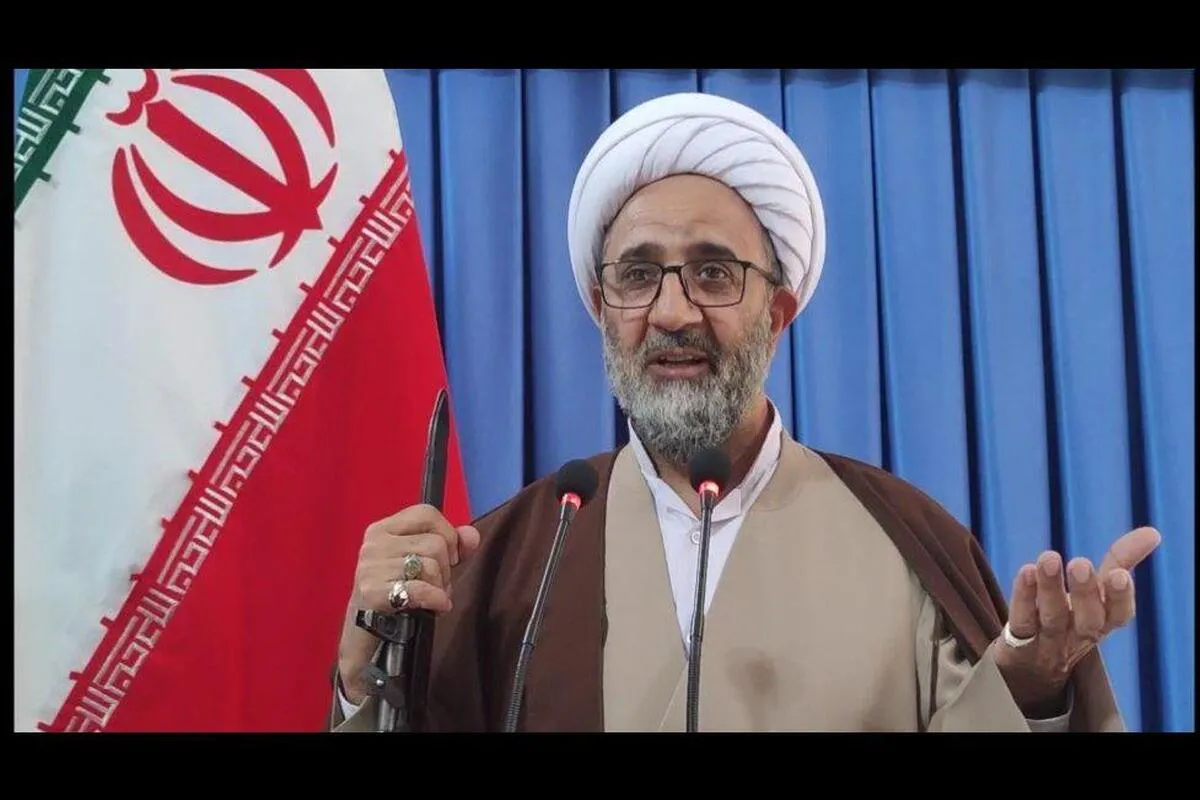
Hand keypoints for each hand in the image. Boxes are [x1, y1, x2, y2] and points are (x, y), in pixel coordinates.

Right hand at [337, 504, 480, 703]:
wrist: (366, 638)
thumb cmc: (398, 597)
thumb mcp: (425, 565)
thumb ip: (452, 546)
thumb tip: (471, 535)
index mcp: (383, 529)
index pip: (427, 513)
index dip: (448, 534)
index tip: (448, 557)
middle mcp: (373, 543)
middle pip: (435, 543)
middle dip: (446, 568)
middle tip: (437, 585)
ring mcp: (369, 567)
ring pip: (431, 565)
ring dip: (440, 586)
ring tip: (431, 597)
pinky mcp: (371, 592)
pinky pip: (419, 588)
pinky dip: (435, 599)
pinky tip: (436, 606)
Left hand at [993, 526, 1160, 717]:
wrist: (1031, 667)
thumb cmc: (1072, 618)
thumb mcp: (1098, 592)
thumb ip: (1121, 561)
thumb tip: (1152, 532)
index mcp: (1103, 621)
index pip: (1118, 615)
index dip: (1121, 598)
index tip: (1120, 575)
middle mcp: (1078, 634)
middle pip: (1088, 619)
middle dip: (1086, 591)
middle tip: (1080, 563)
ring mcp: (1049, 641)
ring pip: (1052, 617)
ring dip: (1050, 588)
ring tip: (1048, 558)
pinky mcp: (1020, 642)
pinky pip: (1022, 621)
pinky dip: (1024, 598)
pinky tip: (1025, 572)